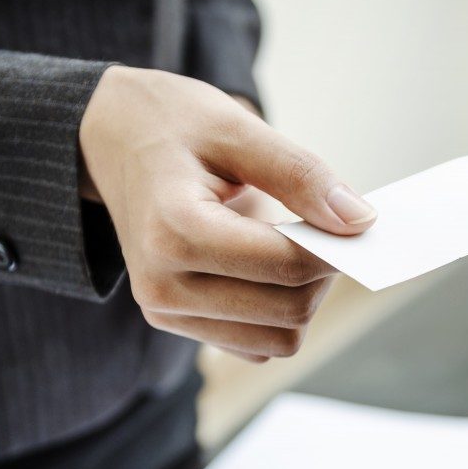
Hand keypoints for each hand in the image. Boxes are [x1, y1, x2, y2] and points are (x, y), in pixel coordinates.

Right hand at [79, 66, 376, 361]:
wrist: (106, 138)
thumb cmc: (172, 124)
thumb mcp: (237, 128)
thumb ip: (302, 176)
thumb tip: (361, 222)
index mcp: (175, 234)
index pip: (288, 266)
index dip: (338, 248)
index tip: (358, 220)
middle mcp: (164, 288)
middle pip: (289, 311)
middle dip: (324, 274)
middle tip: (325, 227)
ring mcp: (167, 313)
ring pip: (279, 338)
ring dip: (305, 297)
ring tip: (292, 244)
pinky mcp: (178, 324)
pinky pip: (258, 344)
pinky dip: (279, 312)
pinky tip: (268, 267)